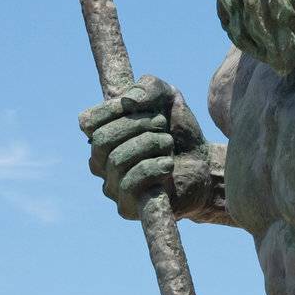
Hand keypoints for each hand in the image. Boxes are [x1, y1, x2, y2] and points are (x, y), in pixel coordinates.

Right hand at [80, 75, 210, 219]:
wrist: (206, 167)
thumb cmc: (180, 132)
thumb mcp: (168, 98)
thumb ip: (149, 87)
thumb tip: (127, 101)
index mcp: (102, 136)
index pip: (88, 122)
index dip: (114, 109)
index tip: (144, 105)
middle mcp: (100, 163)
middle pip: (102, 140)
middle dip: (137, 126)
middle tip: (163, 125)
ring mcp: (112, 187)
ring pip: (117, 160)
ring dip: (150, 145)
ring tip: (169, 145)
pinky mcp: (127, 207)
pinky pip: (129, 183)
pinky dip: (152, 168)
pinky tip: (168, 164)